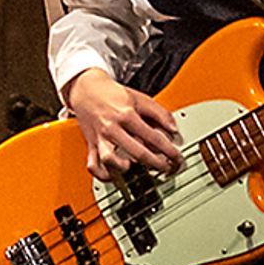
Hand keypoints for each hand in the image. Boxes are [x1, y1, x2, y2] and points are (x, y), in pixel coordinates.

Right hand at [65, 69, 183, 174]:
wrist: (86, 89)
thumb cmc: (114, 95)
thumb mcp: (140, 98)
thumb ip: (159, 113)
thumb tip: (173, 129)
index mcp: (127, 115)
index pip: (153, 137)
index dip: (169, 150)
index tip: (177, 158)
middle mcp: (112, 128)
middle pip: (136, 151)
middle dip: (156, 164)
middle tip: (167, 169)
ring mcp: (100, 138)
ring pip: (110, 159)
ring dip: (125, 168)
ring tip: (136, 170)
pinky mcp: (91, 145)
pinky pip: (92, 165)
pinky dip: (102, 174)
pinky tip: (114, 175)